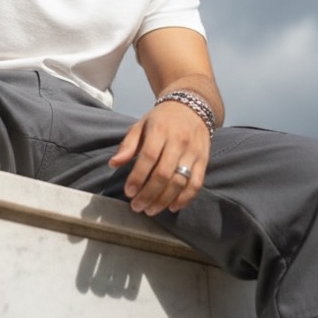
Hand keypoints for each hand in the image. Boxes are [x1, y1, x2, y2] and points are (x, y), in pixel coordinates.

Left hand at [109, 101, 210, 216]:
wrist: (192, 106)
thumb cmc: (161, 119)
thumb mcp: (141, 125)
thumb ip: (128, 145)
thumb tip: (113, 164)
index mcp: (160, 130)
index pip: (148, 157)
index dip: (138, 177)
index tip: (128, 192)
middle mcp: (178, 141)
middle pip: (164, 174)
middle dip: (148, 194)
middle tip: (137, 207)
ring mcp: (193, 152)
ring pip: (180, 181)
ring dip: (164, 200)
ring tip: (150, 210)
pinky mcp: (204, 160)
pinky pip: (196, 184)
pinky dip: (184, 199)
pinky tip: (172, 207)